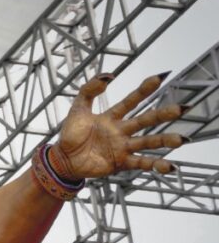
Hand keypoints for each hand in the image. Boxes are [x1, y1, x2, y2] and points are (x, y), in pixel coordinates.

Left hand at [51, 72, 187, 178]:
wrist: (63, 159)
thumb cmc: (70, 134)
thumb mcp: (78, 109)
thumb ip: (89, 91)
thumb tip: (108, 76)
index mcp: (112, 117)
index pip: (131, 101)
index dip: (143, 90)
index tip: (158, 78)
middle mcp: (121, 131)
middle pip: (145, 120)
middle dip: (162, 115)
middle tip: (180, 109)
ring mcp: (123, 147)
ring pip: (148, 142)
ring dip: (164, 140)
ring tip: (180, 139)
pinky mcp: (121, 162)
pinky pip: (141, 163)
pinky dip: (155, 164)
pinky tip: (169, 166)